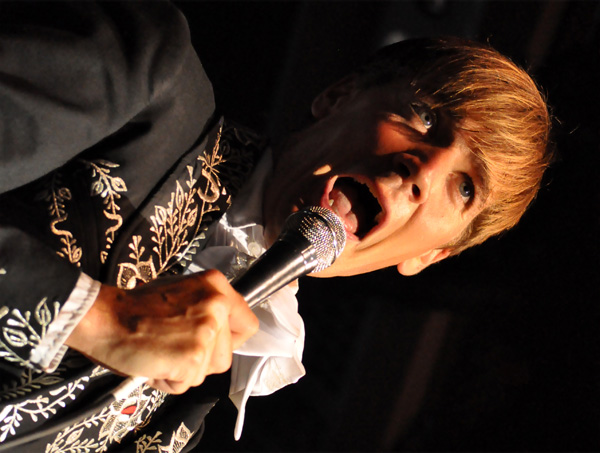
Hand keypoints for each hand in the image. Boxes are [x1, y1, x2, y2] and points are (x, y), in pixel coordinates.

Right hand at [66, 270, 258, 393]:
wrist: (104, 317)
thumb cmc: (137, 307)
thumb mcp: (182, 292)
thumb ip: (206, 308)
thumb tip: (221, 331)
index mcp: (217, 286)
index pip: (248, 325)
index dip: (230, 341)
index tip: (210, 343)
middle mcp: (217, 305)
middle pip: (226, 355)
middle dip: (200, 361)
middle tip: (172, 347)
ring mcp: (206, 331)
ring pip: (207, 372)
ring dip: (184, 371)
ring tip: (161, 352)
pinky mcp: (192, 356)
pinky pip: (187, 384)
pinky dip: (168, 381)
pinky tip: (153, 363)